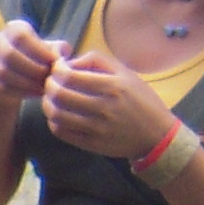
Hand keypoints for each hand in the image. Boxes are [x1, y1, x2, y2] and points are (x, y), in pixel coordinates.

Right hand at [0, 18, 63, 108]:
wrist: (18, 76)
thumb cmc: (39, 59)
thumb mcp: (50, 51)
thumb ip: (59, 50)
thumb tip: (61, 54)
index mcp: (13, 28)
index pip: (21, 36)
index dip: (38, 50)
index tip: (54, 62)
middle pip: (10, 55)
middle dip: (32, 69)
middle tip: (48, 78)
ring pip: (4, 73)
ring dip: (27, 82)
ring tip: (44, 87)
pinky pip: (1, 87)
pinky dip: (21, 92)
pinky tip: (36, 93)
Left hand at [35, 49, 179, 161]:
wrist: (156, 135)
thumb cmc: (140, 99)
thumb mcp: (125, 73)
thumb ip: (97, 61)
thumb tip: (70, 62)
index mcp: (112, 86)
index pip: (69, 76)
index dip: (57, 70)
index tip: (58, 69)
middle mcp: (103, 107)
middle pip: (59, 94)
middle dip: (48, 85)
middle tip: (50, 83)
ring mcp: (96, 128)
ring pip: (56, 114)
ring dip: (47, 104)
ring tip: (51, 98)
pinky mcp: (91, 144)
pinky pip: (61, 132)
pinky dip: (53, 121)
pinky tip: (58, 115)